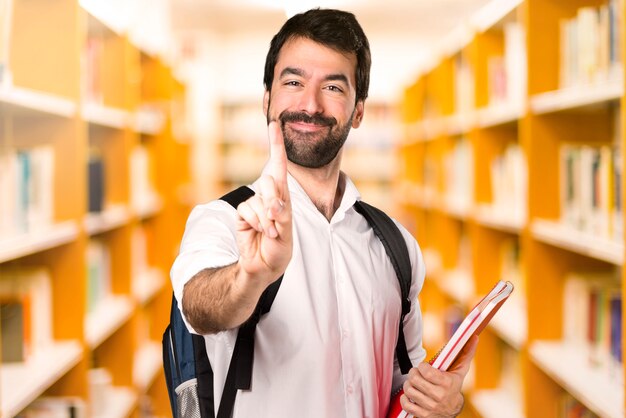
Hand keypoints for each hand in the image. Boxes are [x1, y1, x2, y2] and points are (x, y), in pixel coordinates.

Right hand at [236, 121, 292, 285]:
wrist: (263, 266)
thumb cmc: (279, 250)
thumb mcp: (287, 234)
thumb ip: (282, 216)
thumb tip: (273, 203)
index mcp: (284, 196)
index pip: (280, 166)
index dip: (276, 145)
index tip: (274, 124)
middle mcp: (269, 196)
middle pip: (269, 182)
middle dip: (274, 202)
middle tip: (276, 222)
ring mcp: (255, 204)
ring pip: (259, 199)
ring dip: (266, 219)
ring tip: (270, 233)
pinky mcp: (243, 213)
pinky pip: (247, 209)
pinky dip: (256, 222)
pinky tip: (260, 231)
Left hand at [400, 335, 477, 417]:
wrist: (452, 410)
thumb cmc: (454, 387)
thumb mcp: (460, 371)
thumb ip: (466, 354)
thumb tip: (474, 337)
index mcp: (447, 384)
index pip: (426, 371)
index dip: (422, 366)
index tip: (424, 367)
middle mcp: (438, 396)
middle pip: (415, 379)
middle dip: (413, 373)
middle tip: (416, 373)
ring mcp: (430, 406)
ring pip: (409, 390)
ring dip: (408, 384)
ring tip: (414, 383)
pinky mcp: (422, 415)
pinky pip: (406, 405)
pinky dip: (405, 398)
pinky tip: (411, 395)